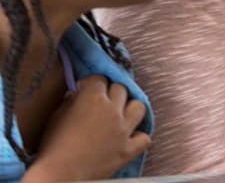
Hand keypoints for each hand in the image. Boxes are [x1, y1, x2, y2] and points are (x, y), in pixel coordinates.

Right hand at [24, 75, 149, 182]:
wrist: (60, 175)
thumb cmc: (52, 146)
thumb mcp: (56, 117)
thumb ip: (70, 101)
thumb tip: (77, 94)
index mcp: (93, 98)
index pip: (99, 79)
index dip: (91, 83)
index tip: (85, 89)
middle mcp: (112, 110)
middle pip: (121, 89)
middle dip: (110, 92)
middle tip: (101, 103)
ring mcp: (123, 130)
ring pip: (139, 107)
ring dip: (130, 109)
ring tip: (120, 115)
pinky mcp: (128, 149)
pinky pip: (145, 138)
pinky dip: (138, 137)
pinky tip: (129, 138)